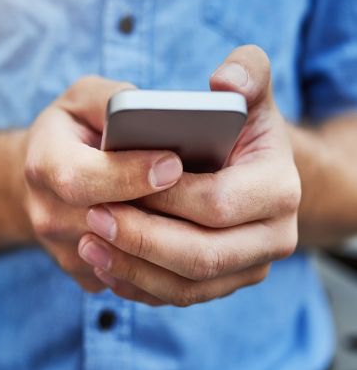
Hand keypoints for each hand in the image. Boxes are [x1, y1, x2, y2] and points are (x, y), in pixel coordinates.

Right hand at [22, 76, 182, 291]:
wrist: (44, 174)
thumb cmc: (71, 132)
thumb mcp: (83, 100)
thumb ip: (115, 100)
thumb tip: (158, 116)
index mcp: (45, 164)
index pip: (85, 178)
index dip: (130, 174)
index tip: (174, 163)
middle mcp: (49, 214)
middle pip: (109, 224)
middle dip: (159, 209)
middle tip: (205, 194)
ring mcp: (67, 250)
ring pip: (125, 257)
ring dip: (165, 237)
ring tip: (201, 216)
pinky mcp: (85, 270)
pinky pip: (129, 277)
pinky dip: (159, 261)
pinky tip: (184, 238)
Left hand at [78, 45, 300, 305]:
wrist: (244, 171)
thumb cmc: (235, 131)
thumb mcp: (245, 92)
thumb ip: (246, 72)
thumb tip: (227, 82)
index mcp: (279, 188)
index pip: (217, 203)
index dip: (164, 199)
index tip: (115, 187)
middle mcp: (275, 236)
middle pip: (202, 255)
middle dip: (143, 239)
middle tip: (93, 218)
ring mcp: (249, 266)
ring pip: (188, 285)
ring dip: (134, 269)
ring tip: (90, 244)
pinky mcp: (225, 282)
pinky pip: (180, 297)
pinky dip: (141, 286)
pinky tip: (108, 265)